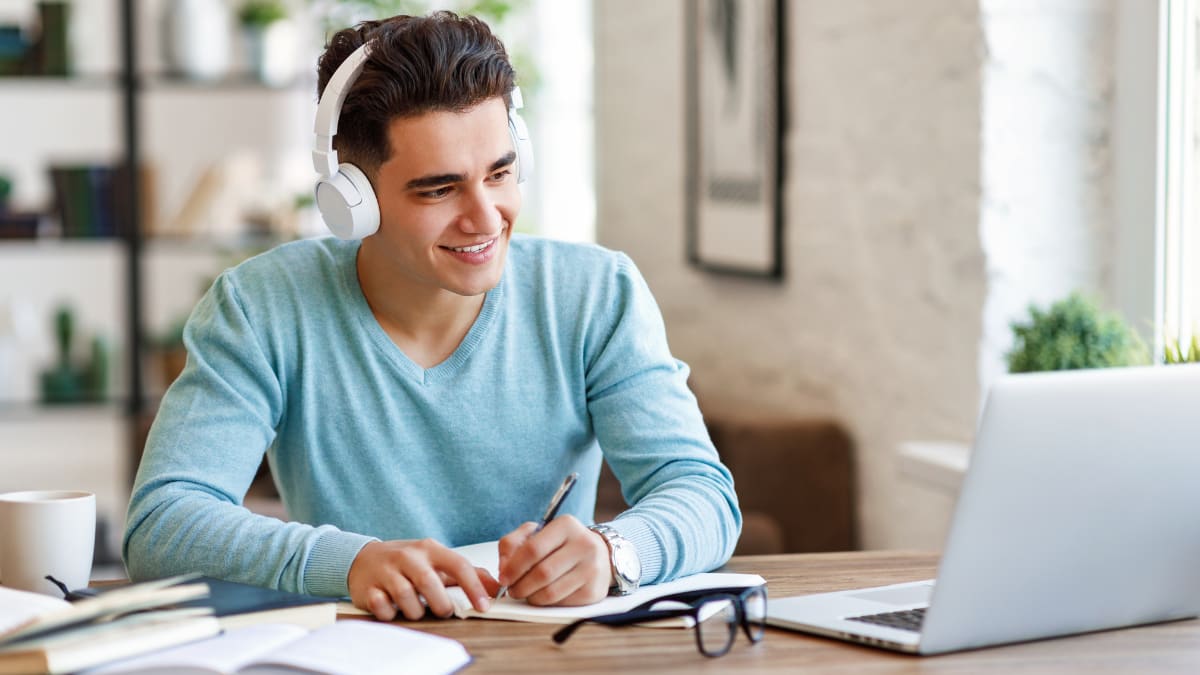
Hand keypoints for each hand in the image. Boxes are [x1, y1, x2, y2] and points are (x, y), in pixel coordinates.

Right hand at [347, 539, 497, 620]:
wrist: (363, 558)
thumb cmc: (407, 562)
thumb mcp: (437, 561)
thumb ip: (467, 573)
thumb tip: (496, 587)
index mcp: (429, 549)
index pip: (457, 564)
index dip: (473, 587)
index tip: (483, 606)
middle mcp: (408, 557)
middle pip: (429, 582)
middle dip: (441, 604)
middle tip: (443, 610)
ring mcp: (386, 571)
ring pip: (406, 597)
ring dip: (416, 611)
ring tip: (416, 608)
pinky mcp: (368, 588)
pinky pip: (383, 607)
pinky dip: (391, 613)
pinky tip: (393, 608)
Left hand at [497, 515, 612, 605]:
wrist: (599, 555)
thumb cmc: (561, 544)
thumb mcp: (537, 533)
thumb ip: (513, 543)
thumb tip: (503, 568)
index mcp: (566, 525)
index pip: (533, 549)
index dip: (514, 567)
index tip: (503, 578)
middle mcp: (584, 544)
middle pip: (542, 573)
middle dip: (520, 586)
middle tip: (512, 590)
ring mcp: (592, 568)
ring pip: (551, 592)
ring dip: (531, 597)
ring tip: (526, 594)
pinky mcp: (594, 590)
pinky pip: (561, 603)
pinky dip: (546, 603)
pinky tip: (543, 596)